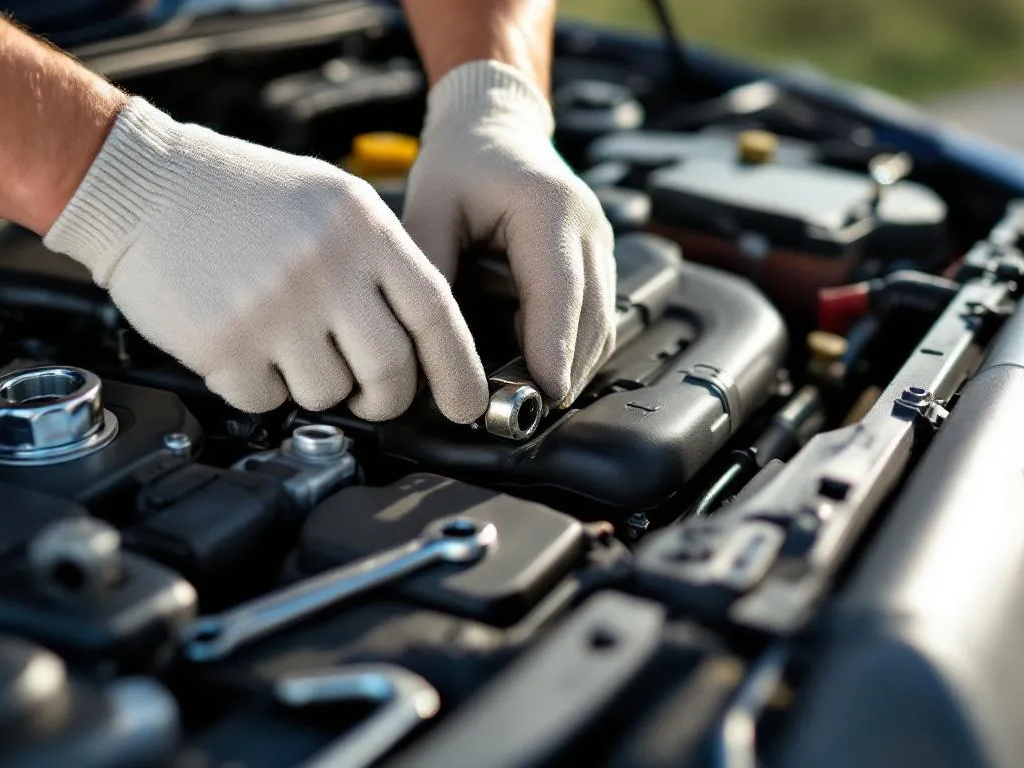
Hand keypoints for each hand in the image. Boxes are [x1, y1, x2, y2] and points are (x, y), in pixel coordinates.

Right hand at [44, 98, 486, 423]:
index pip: (436, 312)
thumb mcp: (329, 200)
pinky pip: (266, 400)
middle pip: (389, 370)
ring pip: (328, 394)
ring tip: (283, 339)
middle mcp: (327, 265)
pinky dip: (258, 386)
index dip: (459, 370)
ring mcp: (276, 307)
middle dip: (385, 397)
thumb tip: (421, 341)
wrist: (140, 182)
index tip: (467, 406)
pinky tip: (241, 340)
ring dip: (312, 384)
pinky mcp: (227, 343)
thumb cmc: (235, 193)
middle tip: (369, 393)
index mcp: (363, 226)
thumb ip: (380, 260)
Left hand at [403, 60, 615, 407]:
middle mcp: (587, 226)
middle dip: (565, 369)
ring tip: (530, 401)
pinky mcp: (595, 261)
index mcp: (549, 207)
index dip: (554, 346)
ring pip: (602, 323)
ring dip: (572, 365)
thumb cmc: (462, 160)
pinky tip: (540, 371)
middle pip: (592, 315)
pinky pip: (595, 316)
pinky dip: (573, 348)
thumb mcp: (429, 205)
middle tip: (527, 413)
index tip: (544, 391)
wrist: (494, 127)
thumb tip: (421, 337)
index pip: (560, 289)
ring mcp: (599, 244)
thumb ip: (429, 268)